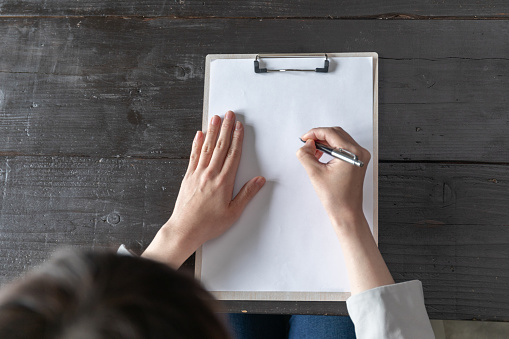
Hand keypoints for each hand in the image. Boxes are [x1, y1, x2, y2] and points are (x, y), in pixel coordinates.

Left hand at [142, 111, 264, 267]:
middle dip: (226, 128)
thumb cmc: (209, 224)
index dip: (237, 138)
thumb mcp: (233, 212)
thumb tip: (259, 180)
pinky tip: (199, 134)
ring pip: (207, 147)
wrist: (185, 229)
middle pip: (220, 146)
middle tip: (229, 114)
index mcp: (224, 181)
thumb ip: (247, 194)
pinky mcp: (188, 177)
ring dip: (212, 131)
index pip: (233, 154)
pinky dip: (197, 143)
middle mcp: (210, 174)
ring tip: (215, 118)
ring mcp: (198, 173)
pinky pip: (193, 155)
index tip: (240, 126)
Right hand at [296, 127, 370, 231]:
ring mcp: (360, 156)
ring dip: (325, 141)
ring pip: (340, 139)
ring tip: (313, 151)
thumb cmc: (337, 198)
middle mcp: (359, 152)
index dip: (314, 133)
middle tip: (307, 143)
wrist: (346, 212)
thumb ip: (306, 155)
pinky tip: (321, 154)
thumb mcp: (315, 173)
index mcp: (352, 153)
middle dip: (319, 136)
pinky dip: (331, 147)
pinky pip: (343, 147)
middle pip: (336, 133)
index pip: (331, 133)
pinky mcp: (357, 161)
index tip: (305, 138)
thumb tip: (306, 145)